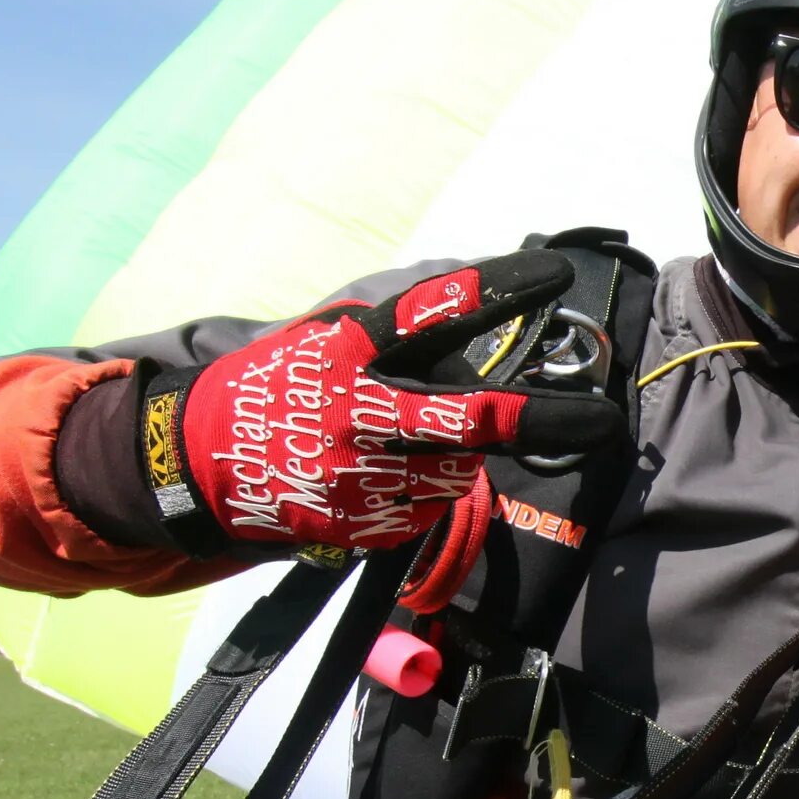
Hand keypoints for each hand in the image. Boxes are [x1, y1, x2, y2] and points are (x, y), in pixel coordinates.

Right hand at [151, 254, 623, 550]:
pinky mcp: (361, 525)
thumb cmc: (276, 390)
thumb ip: (390, 339)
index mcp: (351, 350)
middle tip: (604, 423)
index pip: (434, 312)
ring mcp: (361, 474)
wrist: (194, 464)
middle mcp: (361, 411)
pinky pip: (427, 509)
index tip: (554, 274)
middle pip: (471, 418)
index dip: (497, 289)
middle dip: (545, 421)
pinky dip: (426, 493)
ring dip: (464, 457)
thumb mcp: (322, 341)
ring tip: (420, 445)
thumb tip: (473, 324)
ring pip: (460, 470)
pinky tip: (388, 479)